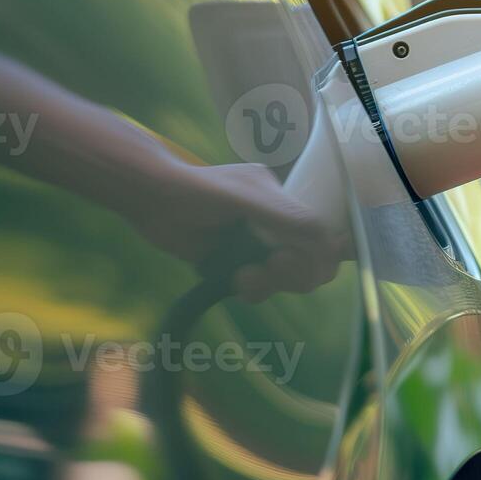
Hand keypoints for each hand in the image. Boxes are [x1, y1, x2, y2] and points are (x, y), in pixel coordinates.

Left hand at [118, 161, 349, 300]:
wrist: (151, 199)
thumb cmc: (200, 190)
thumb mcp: (252, 199)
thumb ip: (292, 220)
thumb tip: (330, 247)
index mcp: (286, 202)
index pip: (324, 235)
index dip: (324, 255)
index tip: (306, 262)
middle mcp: (276, 226)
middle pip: (309, 263)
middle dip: (294, 272)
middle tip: (270, 265)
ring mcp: (255, 247)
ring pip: (284, 280)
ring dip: (269, 283)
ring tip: (243, 276)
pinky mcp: (234, 266)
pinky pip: (258, 289)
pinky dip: (250, 289)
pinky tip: (232, 280)